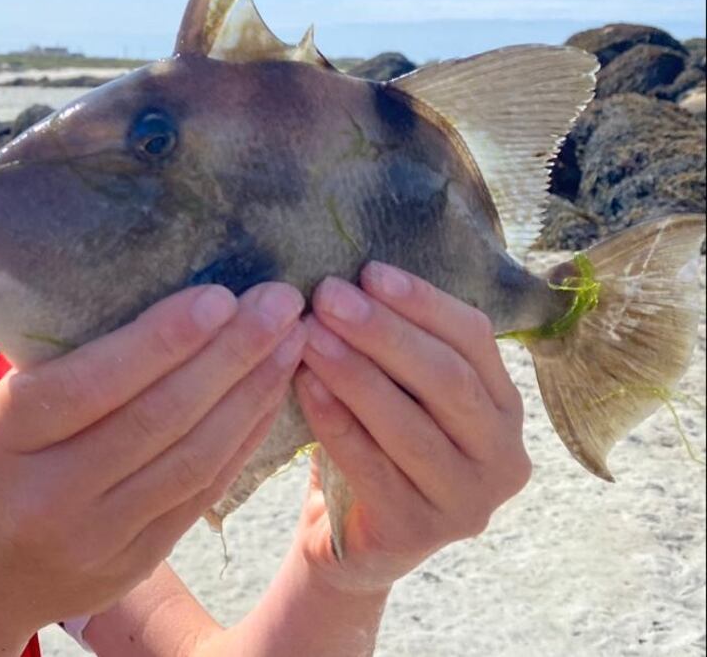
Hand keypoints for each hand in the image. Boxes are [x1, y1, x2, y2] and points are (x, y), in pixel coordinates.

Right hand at [0, 282, 305, 653]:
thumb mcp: (0, 411)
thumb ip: (70, 371)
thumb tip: (172, 302)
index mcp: (2, 437)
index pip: (92, 383)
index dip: (163, 340)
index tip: (221, 296)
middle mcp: (49, 494)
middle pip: (158, 418)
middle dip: (232, 354)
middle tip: (281, 302)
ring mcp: (96, 539)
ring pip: (193, 457)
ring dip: (253, 392)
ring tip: (292, 340)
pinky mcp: (136, 562)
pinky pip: (204, 492)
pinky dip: (245, 438)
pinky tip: (274, 394)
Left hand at [293, 262, 530, 595]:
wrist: (351, 538)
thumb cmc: (377, 442)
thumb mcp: (403, 390)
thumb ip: (397, 344)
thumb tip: (354, 278)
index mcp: (505, 406)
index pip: (475, 338)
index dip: (422, 301)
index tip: (368, 271)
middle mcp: (502, 456)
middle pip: (447, 379)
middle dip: (384, 332)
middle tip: (328, 296)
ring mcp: (466, 501)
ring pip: (409, 424)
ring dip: (354, 371)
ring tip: (309, 334)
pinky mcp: (418, 532)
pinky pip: (371, 466)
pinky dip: (335, 420)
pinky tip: (304, 384)